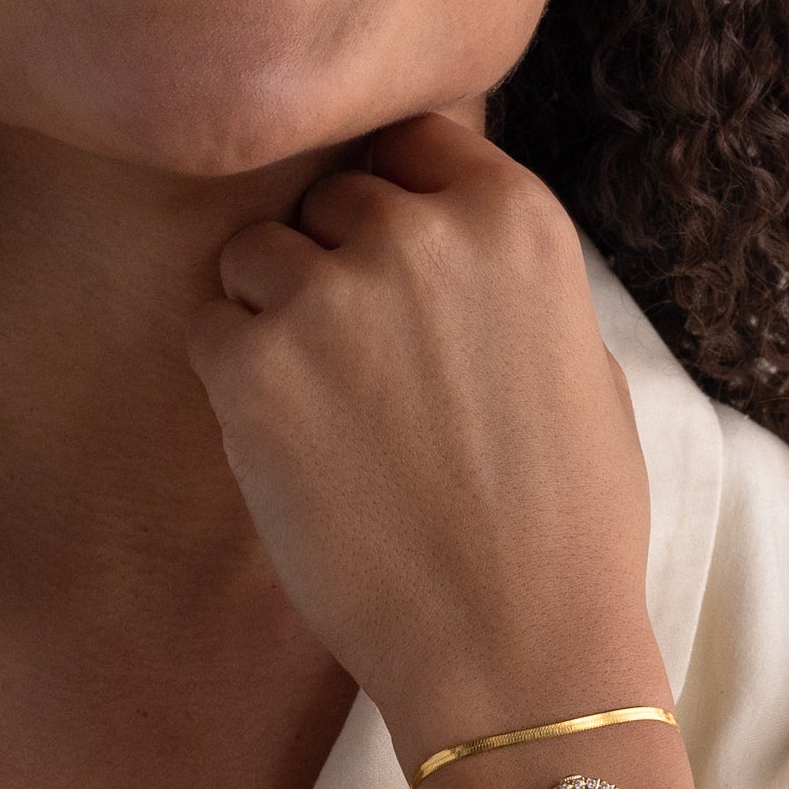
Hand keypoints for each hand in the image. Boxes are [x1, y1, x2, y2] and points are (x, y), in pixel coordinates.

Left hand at [185, 112, 664, 771]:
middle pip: (331, 196)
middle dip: (337, 265)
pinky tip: (297, 453)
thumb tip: (439, 223)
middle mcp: (420, 230)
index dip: (399, 205)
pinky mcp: (253, 364)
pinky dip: (236, 382)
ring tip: (334, 419)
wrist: (516, 647)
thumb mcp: (578, 356)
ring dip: (275, 316)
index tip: (403, 275)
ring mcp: (330, 292)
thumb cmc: (565, 525)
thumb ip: (500, 273)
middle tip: (371, 377)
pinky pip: (210, 327)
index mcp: (515, 216)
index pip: (414, 140)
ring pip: (257, 254)